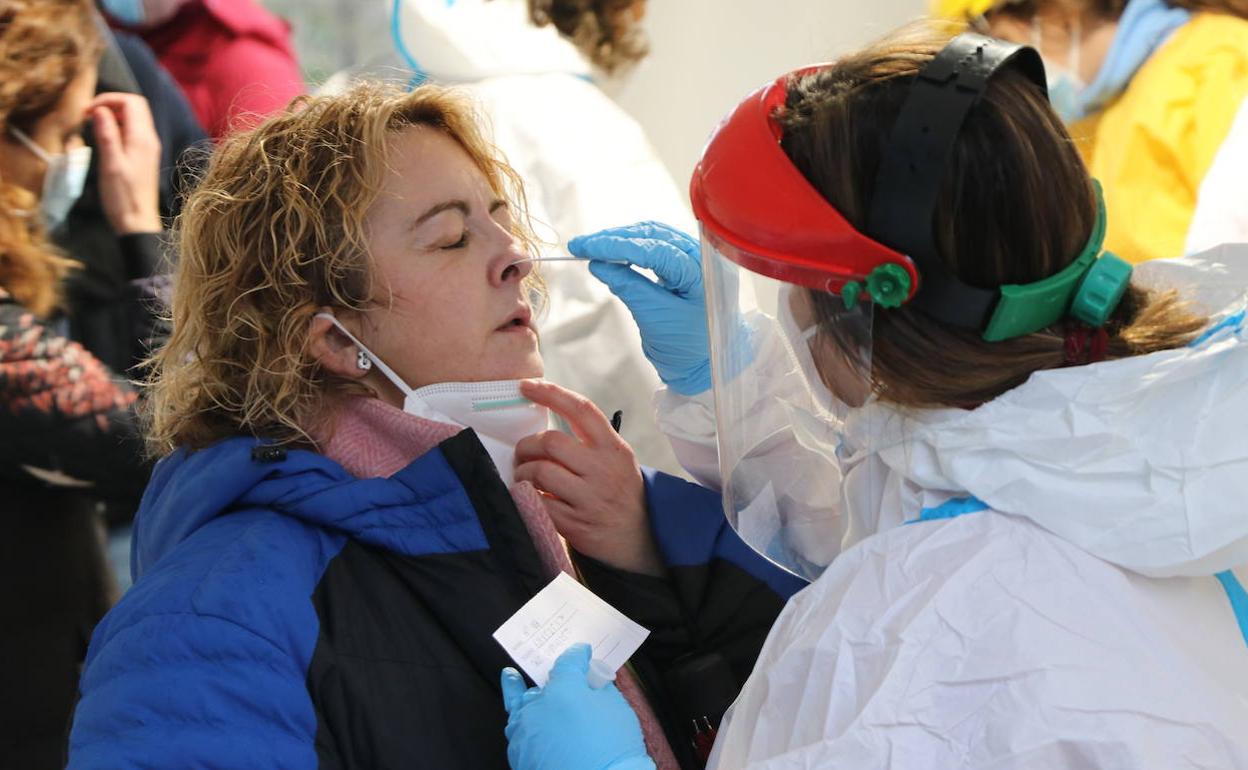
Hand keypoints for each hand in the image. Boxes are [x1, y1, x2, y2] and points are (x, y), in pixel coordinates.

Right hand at [92, 92, 161, 234]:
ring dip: (115, 115)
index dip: (109, 99)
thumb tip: (100, 109)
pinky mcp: (144, 157)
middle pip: (136, 106)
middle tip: (90, 115)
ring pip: (135, 118)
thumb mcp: (110, 163)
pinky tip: (105, 138)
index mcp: (142, 138)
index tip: (89, 110)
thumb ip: (107, 134)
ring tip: (95, 124)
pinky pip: (134, 132)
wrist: (137, 221)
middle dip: (112, 103)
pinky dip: (119, 127)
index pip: (132, 101)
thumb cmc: (122, 195)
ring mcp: (148, 148)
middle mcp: (150, 139)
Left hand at [501, 644, 653, 769]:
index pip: (568, 662)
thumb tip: (591, 681)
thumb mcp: (615, 707)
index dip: (577, 655)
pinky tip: (518, 718)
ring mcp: (525, 732)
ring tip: (510, 677)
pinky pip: (516, 733)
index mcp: (563, 689)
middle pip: (541, 684)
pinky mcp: (520, 754)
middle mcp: (537, 707)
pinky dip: (519, 723)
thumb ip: (600, 687)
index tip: (581, 653)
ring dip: (519, 693)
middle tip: (559, 676)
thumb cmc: (612, 749)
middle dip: (552, 679)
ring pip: (520, 706)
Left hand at [514, 380, 661, 575]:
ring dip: (524, 473)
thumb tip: (546, 414)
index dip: (551, 393)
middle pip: (551, 442)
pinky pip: (539, 503)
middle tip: (523, 453)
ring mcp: (590, 498)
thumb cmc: (620, 492)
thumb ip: (588, 439)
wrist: (638, 539)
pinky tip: (532, 497)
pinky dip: (528, 498)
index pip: (581, 410)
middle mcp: (603, 470)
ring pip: (541, 472)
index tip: (526, 386)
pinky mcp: (577, 524)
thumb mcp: (616, 458)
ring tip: (525, 476)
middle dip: (527, 446)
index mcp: (613, 448)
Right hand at [568, 221, 710, 395]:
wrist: (705, 363)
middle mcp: (701, 258)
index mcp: (701, 274)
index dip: (616, 246)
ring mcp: (694, 258)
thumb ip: (629, 289)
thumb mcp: (655, 319)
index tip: (587, 248)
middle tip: (581, 246)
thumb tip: (599, 265)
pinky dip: (631, 247)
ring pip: (653, 236)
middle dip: (615, 238)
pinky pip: (655, 246)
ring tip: (592, 247)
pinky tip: (612, 254)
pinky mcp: (684, 263)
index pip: (653, 249)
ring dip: (621, 239)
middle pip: (652, 234)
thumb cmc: (687, 347)